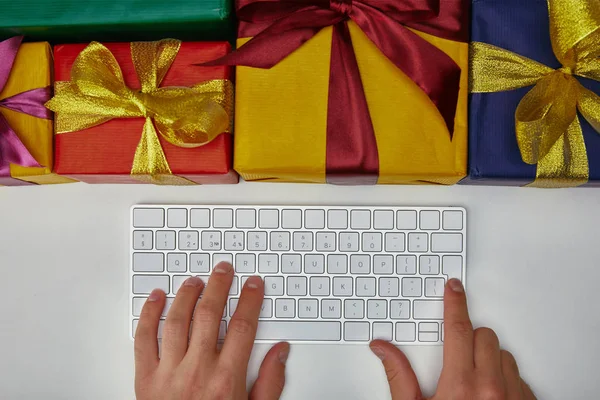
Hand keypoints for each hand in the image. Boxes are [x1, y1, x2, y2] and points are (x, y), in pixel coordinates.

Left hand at [134, 262, 288, 399]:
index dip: (250, 300)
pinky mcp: (144, 379)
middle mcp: (197, 371)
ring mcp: (168, 373)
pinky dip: (148, 314)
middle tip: (224, 269)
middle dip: (219, 286)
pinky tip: (156, 298)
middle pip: (210, 314)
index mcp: (227, 379)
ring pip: (177, 320)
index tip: (253, 285)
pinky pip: (143, 339)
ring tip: (195, 280)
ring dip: (187, 295)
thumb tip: (280, 351)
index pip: (243, 326)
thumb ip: (270, 382)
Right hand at [370, 279, 535, 399]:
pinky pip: (520, 376)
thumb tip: (382, 348)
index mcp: (460, 385)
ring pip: (504, 354)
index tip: (453, 288)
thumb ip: (399, 376)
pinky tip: (491, 396)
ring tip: (474, 382)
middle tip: (456, 359)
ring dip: (489, 359)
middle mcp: (493, 388)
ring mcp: (515, 397)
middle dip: (469, 339)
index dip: (454, 302)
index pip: (459, 328)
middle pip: (484, 336)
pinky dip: (506, 378)